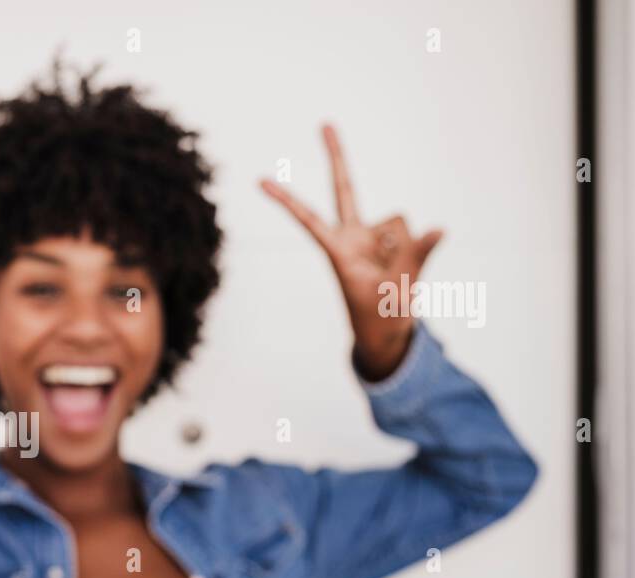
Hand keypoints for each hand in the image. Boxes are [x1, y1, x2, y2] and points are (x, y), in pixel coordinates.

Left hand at [260, 125, 442, 379]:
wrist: (387, 333)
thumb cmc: (380, 316)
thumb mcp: (397, 291)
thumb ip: (417, 257)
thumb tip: (440, 228)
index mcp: (339, 251)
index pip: (309, 219)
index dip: (287, 201)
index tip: (259, 181)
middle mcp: (354, 236)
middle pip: (345, 189)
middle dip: (337, 156)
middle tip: (325, 122)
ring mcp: (375, 236)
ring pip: (400, 221)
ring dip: (406, 247)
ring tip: (395, 278)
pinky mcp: (395, 239)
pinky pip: (414, 232)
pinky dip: (418, 246)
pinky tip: (405, 270)